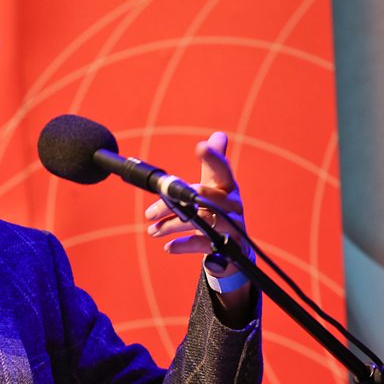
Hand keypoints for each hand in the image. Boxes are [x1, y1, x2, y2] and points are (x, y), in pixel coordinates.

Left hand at [143, 132, 246, 270]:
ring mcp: (232, 227)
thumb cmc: (220, 209)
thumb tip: (218, 135)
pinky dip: (184, 245)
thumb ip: (213, 164)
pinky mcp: (228, 248)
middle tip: (148, 212)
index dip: (213, 157)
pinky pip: (204, 245)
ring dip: (172, 225)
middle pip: (205, 197)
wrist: (235, 246)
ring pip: (203, 221)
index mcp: (228, 187)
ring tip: (152, 230)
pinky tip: (168, 247)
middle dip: (175, 202)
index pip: (222, 169)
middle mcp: (232, 205)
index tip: (200, 146)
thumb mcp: (217, 186)